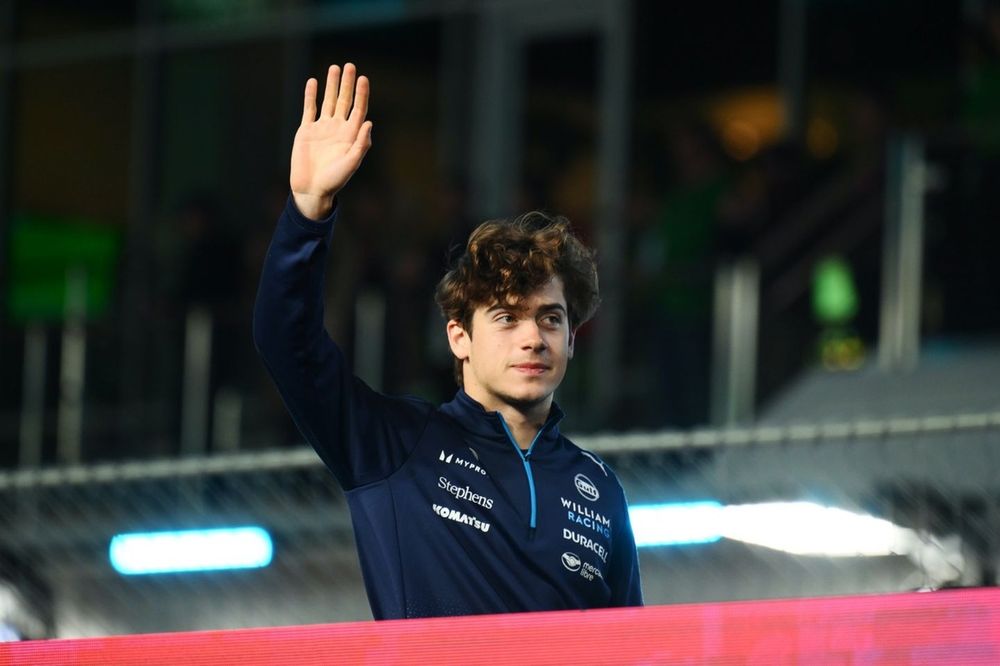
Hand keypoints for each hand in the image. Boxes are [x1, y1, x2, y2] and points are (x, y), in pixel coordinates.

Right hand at [290, 63, 372, 219]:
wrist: (311, 189)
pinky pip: (309, 109)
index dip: (361, 94)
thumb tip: (369, 122)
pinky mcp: (306, 131)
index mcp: (351, 135)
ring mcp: (322, 128)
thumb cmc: (334, 180)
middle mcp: (338, 129)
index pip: (358, 110)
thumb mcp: (351, 164)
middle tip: (350, 66)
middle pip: (345, 101)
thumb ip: (361, 145)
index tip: (363, 79)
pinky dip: (311, 96)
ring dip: (331, 85)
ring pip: (328, 101)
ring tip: (335, 68)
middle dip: (347, 84)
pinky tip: (313, 82)